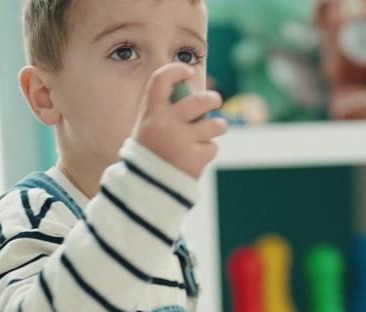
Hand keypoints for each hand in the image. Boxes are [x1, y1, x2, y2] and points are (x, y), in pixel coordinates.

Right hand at [132, 63, 227, 179]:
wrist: (146, 187)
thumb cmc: (151, 152)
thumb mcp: (148, 127)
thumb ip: (166, 111)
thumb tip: (195, 94)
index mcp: (150, 113)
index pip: (161, 79)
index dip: (177, 70)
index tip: (189, 72)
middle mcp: (166, 123)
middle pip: (199, 100)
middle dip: (213, 98)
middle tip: (216, 100)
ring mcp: (181, 141)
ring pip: (214, 125)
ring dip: (219, 126)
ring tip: (215, 129)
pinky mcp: (195, 158)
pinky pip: (212, 147)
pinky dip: (207, 151)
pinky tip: (195, 157)